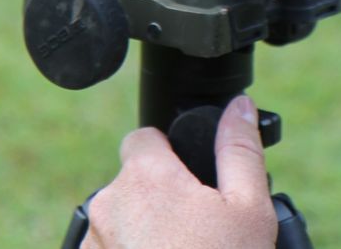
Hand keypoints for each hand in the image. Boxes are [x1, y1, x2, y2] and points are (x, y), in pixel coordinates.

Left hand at [83, 94, 277, 248]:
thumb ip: (240, 150)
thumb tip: (239, 106)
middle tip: (196, 229)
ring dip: (142, 233)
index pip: (144, 138)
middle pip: (132, 183)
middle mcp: (107, 205)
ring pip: (120, 222)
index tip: (192, 181)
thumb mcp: (249, 209)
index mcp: (145, 175)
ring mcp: (91, 246)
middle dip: (159, 198)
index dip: (171, 154)